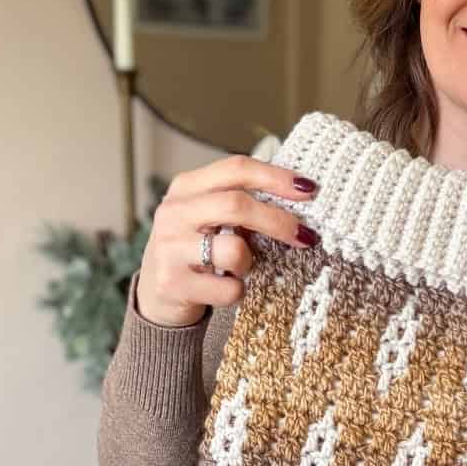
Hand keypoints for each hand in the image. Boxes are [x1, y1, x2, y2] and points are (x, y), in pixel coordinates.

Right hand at [136, 156, 318, 326]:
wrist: (157, 296)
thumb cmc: (196, 251)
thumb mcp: (210, 218)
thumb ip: (242, 203)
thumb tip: (301, 197)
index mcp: (186, 187)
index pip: (236, 169)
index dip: (276, 177)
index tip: (309, 189)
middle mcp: (174, 213)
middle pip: (237, 205)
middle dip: (278, 221)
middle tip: (306, 236)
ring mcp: (170, 248)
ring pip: (234, 250)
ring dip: (249, 263)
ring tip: (241, 269)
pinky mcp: (173, 283)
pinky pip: (228, 289)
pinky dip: (237, 292)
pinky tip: (225, 289)